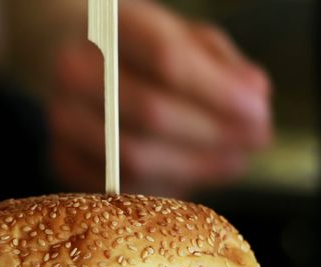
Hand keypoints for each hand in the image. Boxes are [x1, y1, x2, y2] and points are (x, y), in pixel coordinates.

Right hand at [48, 0, 271, 197]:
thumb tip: (256, 95)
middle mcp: (74, 71)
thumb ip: (219, 61)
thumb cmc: (134, 44)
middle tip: (256, 139)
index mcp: (104, 25)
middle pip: (152, 114)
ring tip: (235, 159)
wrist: (60, 49)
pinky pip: (122, 187)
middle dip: (215, 134)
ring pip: (135, 158)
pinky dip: (167, 185)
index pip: (166, 59)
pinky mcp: (61, 158)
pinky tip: (197, 172)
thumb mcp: (177, 32)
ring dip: (197, 166)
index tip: (260, 111)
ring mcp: (61, 118)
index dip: (219, 92)